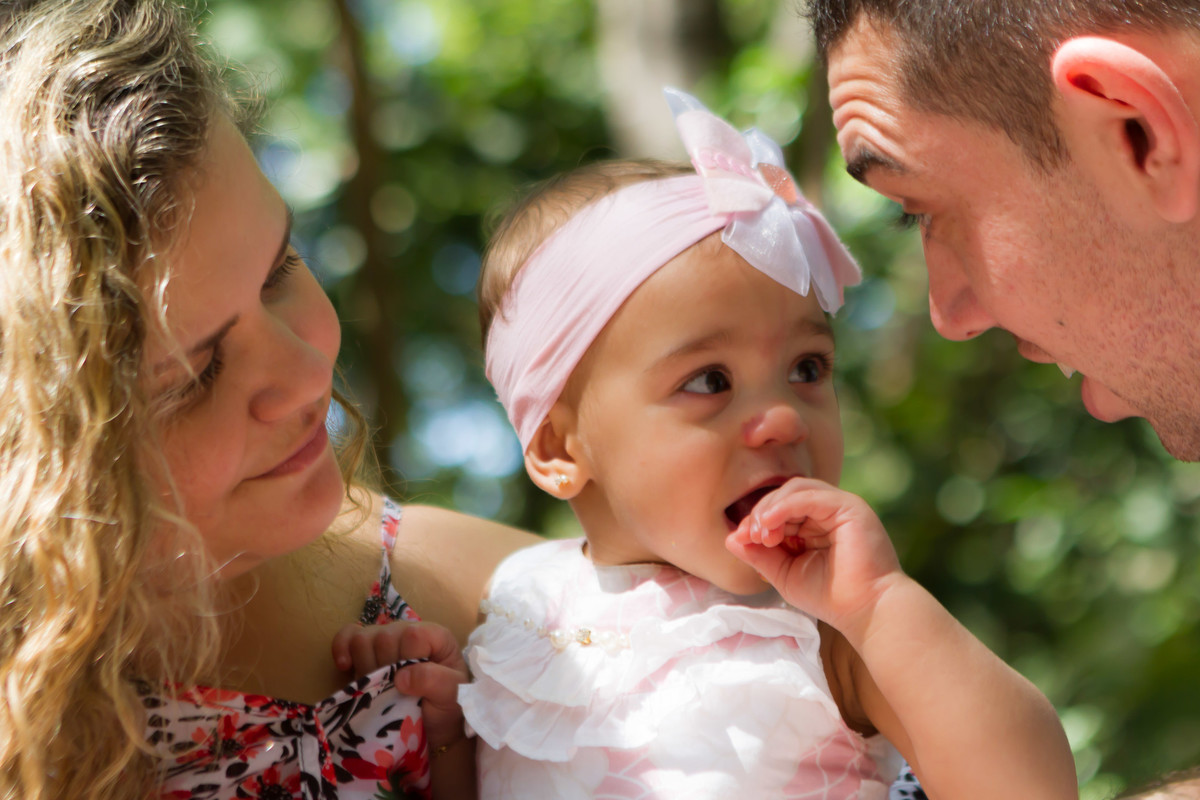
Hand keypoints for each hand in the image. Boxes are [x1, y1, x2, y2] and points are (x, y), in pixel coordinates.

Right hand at [332, 621, 469, 749]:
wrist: (434, 724)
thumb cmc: (447, 706)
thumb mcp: (452, 695)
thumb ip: (434, 681)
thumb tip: (401, 677)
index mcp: (434, 636)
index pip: (411, 636)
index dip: (407, 661)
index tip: (412, 685)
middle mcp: (408, 632)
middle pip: (382, 638)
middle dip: (384, 670)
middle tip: (393, 691)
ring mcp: (386, 639)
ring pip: (361, 639)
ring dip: (365, 668)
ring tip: (377, 687)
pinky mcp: (368, 650)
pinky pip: (348, 636)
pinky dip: (342, 648)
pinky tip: (345, 667)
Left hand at [725, 477, 904, 637]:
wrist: (866, 612)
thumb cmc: (830, 597)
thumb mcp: (785, 574)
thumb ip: (760, 555)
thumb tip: (730, 539)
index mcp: (815, 524)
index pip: (779, 508)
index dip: (756, 520)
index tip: (740, 539)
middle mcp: (828, 511)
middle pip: (785, 494)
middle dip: (760, 513)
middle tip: (749, 536)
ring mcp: (840, 506)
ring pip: (796, 489)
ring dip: (771, 508)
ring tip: (761, 533)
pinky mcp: (849, 506)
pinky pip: (809, 495)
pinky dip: (785, 506)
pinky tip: (770, 523)